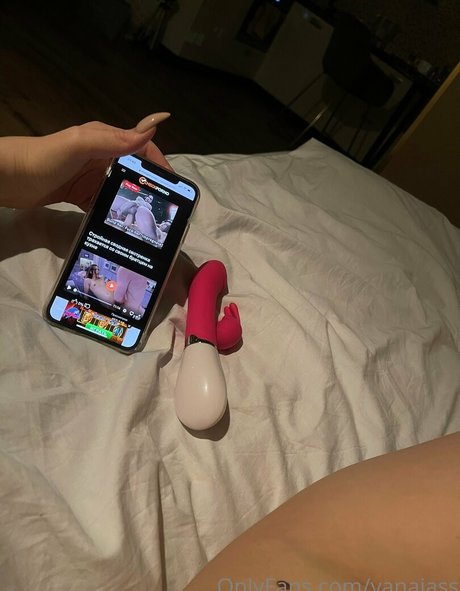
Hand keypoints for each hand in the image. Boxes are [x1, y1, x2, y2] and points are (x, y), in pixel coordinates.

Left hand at [0, 113, 171, 210]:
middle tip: (165, 210)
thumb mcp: (81, 144)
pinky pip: (106, 204)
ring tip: (149, 223)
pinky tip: (124, 227)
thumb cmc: (44, 158)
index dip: (160, 165)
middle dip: (152, 187)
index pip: (142, 149)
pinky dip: (115, 214)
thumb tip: (155, 126)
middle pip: (135, 171)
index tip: (174, 187)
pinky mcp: (82, 195)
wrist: (8, 178)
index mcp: (105, 139)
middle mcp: (103, 156)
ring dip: (135, 202)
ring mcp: (92, 177)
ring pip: (122, 189)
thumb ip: (116, 139)